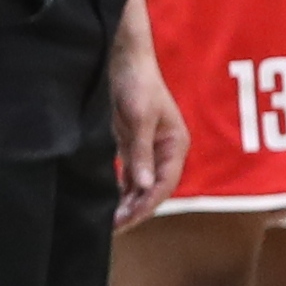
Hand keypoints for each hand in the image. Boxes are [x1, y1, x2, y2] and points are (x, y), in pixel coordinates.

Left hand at [107, 35, 189, 227]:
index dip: (147, 204)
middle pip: (153, 188)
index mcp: (175, 145)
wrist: (125, 59)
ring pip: (141, 184)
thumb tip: (143, 185)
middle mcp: (166, 151)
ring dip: (128, 202)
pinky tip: (111, 202)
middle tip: (113, 226)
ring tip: (110, 221)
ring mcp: (150, 148)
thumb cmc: (138, 84)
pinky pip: (131, 174)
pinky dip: (122, 188)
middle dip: (136, 208)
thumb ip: (140, 152)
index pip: (164, 184)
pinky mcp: (134, 144)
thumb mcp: (139, 118)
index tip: (127, 219)